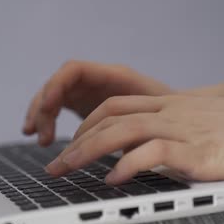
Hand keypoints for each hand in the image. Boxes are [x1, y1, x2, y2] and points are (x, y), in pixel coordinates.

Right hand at [23, 60, 172, 145]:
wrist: (183, 119)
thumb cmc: (175, 116)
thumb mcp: (158, 121)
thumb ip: (137, 129)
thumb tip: (123, 153)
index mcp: (114, 76)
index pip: (73, 70)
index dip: (56, 85)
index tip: (48, 106)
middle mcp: (98, 80)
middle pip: (58, 84)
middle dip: (43, 107)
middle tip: (40, 135)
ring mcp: (90, 92)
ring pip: (54, 97)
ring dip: (41, 116)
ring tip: (40, 141)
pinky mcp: (86, 106)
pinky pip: (58, 109)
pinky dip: (48, 122)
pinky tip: (43, 140)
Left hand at [45, 95, 223, 183]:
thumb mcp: (205, 126)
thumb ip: (176, 136)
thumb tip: (150, 159)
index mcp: (171, 105)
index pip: (115, 107)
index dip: (86, 126)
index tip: (70, 145)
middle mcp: (171, 112)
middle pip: (109, 119)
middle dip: (75, 142)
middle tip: (54, 166)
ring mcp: (184, 128)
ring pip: (120, 132)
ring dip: (86, 152)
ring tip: (65, 171)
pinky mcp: (198, 151)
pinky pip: (152, 154)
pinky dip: (126, 165)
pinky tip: (111, 180)